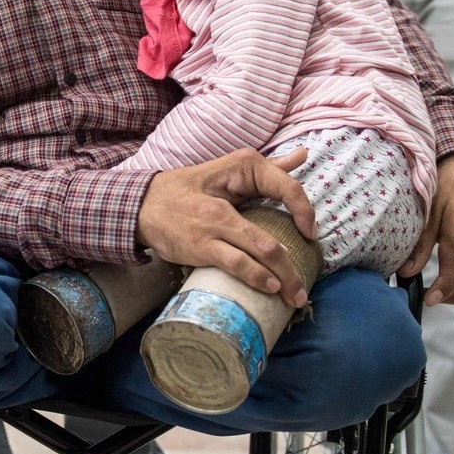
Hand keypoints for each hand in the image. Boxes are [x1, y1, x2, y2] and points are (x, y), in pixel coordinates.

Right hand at [137, 150, 316, 308]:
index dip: (305, 212)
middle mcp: (228, 201)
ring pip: (260, 253)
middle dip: (293, 270)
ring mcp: (213, 225)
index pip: (286, 188)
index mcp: (242, 170)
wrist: (143, 204)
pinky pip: (235, 265)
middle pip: (273, 239)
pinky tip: (268, 287)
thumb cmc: (190, 188)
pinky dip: (256, 277)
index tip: (310, 235)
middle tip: (303, 291)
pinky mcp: (199, 246)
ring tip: (293, 298)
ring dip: (282, 280)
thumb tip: (303, 155)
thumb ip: (270, 168)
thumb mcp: (229, 170)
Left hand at [401, 153, 453, 306]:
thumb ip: (420, 244)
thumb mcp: (429, 210)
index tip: (423, 301)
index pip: (453, 279)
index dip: (437, 294)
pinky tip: (441, 268)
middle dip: (443, 297)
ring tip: (426, 280)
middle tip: (419, 291)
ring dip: (450, 288)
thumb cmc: (450, 185)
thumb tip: (407, 272)